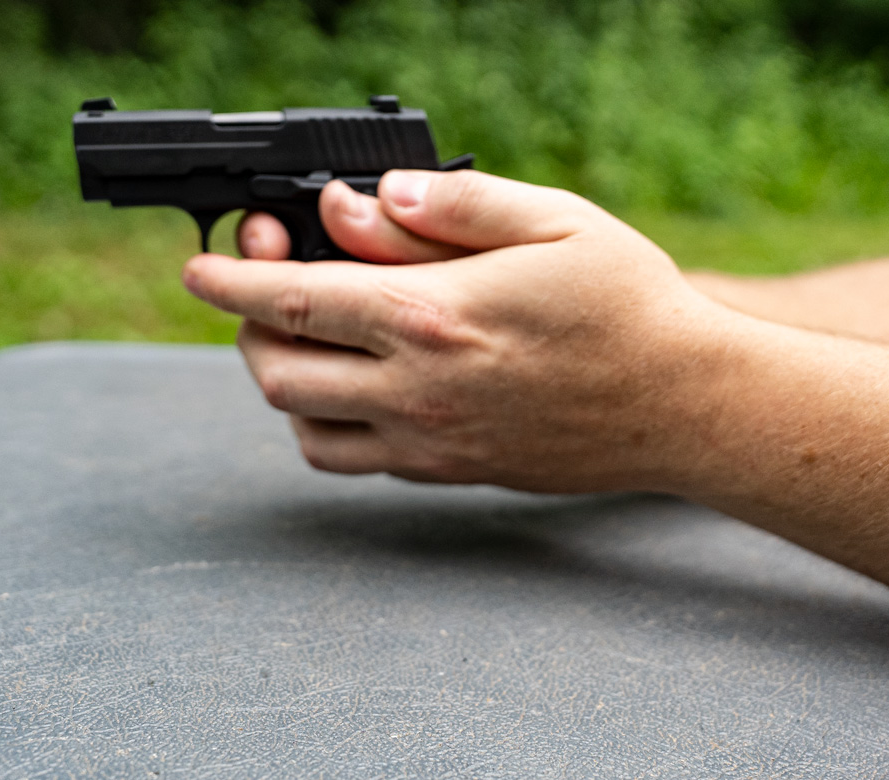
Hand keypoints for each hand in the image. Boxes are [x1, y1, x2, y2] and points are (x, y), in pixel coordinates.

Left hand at [184, 170, 733, 492]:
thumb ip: (456, 206)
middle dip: (248, 327)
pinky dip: (330, 426)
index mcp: (432, 316)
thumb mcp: (555, 221)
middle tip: (265, 286)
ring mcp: (433, 443)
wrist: (684, 406)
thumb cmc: (631, 307)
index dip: (231, 278)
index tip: (203, 265)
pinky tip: (360, 387)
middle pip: (278, 371)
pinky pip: (357, 463)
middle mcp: (418, 390)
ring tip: (307, 340)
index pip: (292, 299)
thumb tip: (374, 198)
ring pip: (306, 429)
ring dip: (285, 382)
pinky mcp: (454, 472)